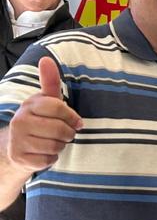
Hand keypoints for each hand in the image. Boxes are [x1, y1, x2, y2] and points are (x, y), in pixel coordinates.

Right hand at [6, 56, 81, 171]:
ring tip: (53, 142)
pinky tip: (45, 153)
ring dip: (60, 146)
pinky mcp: (20, 158)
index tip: (76, 122)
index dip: (72, 117)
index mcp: (29, 105)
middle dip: (67, 134)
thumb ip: (50, 82)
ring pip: (55, 146)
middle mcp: (19, 121)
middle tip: (63, 134)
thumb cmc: (40, 120)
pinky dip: (52, 158)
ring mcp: (18, 141)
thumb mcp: (46, 101)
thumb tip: (46, 59)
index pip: (58, 107)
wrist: (17, 146)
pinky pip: (48, 160)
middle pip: (59, 129)